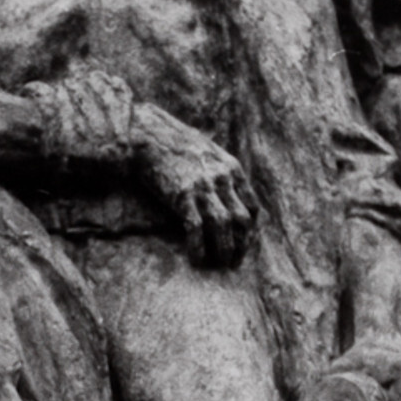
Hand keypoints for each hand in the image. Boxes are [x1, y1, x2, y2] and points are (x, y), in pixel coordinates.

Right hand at [133, 105, 255, 267]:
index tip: (245, 243)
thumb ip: (220, 173)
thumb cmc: (174, 145)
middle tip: (235, 261)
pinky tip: (196, 259)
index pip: (252, 205)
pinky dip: (199, 246)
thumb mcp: (207, 154)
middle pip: (242, 218)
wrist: (148, 135)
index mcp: (231, 168)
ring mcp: (202, 187)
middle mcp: (221, 178)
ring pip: (223, 226)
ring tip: (221, 264)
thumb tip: (224, 196)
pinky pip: (196, 228)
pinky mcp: (182, 195)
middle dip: (242, 243)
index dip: (251, 229)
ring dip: (225, 249)